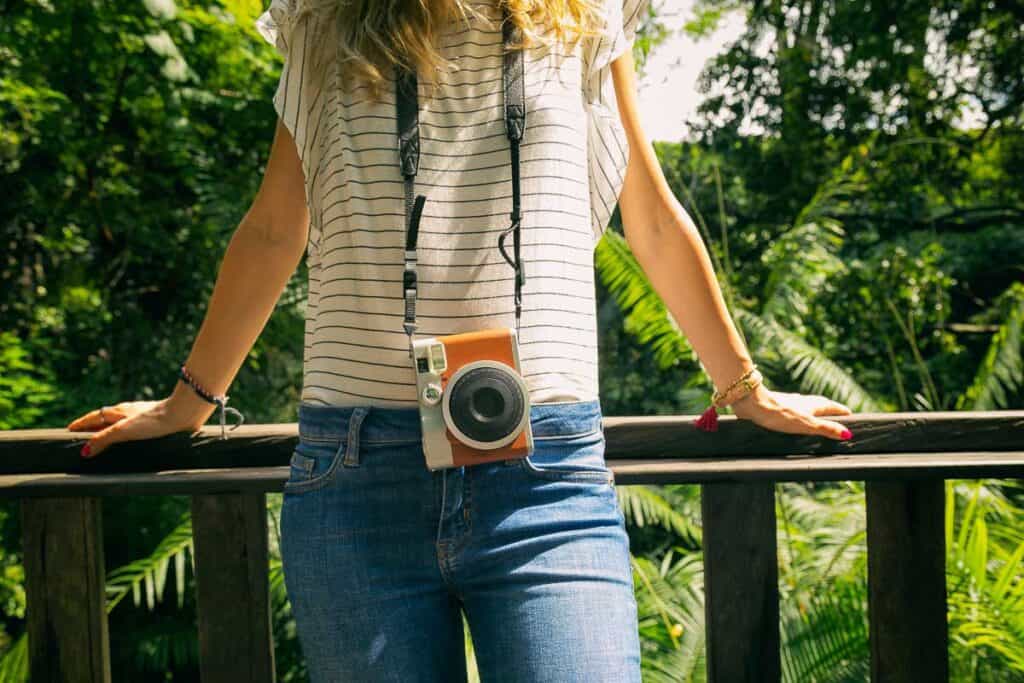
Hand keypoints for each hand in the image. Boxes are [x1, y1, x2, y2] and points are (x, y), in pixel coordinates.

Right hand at [67, 394, 214, 457]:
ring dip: (110, 427)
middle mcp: (129, 412)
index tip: (70, 429)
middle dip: (94, 425)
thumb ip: (104, 439)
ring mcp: (142, 416)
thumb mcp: (123, 431)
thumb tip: (85, 451)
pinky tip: (133, 438)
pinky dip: (127, 432)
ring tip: (103, 437)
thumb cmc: (153, 421)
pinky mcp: (155, 423)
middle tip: (82, 434)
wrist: (182, 415)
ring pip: (121, 421)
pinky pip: (135, 427)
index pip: (94, 417)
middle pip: (106, 417)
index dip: (82, 423)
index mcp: (119, 412)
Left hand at [728, 384, 852, 440]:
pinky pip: (793, 409)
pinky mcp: (776, 405)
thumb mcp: (807, 424)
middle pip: (820, 405)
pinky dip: (799, 414)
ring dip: (814, 412)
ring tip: (817, 419)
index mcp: (813, 404)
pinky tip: (792, 418)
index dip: (842, 411)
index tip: (851, 415)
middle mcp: (802, 401)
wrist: (752, 403)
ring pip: (806, 406)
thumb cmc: (780, 414)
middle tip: (837, 417)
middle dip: (829, 411)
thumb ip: (826, 429)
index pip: (833, 407)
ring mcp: (789, 402)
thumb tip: (847, 434)